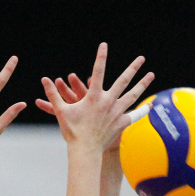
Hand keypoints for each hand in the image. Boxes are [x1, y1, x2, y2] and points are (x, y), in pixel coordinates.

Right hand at [35, 43, 152, 153]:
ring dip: (143, 84)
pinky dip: (142, 110)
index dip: (100, 57)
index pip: (98, 71)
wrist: (85, 151)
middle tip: (142, 58)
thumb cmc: (72, 131)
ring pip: (133, 95)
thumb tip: (44, 80)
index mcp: (94, 97)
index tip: (104, 44)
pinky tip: (151, 105)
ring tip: (151, 75)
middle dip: (133, 68)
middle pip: (123, 81)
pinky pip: (134, 115)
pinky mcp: (122, 123)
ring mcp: (117, 112)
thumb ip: (53, 94)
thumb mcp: (61, 111)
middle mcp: (108, 102)